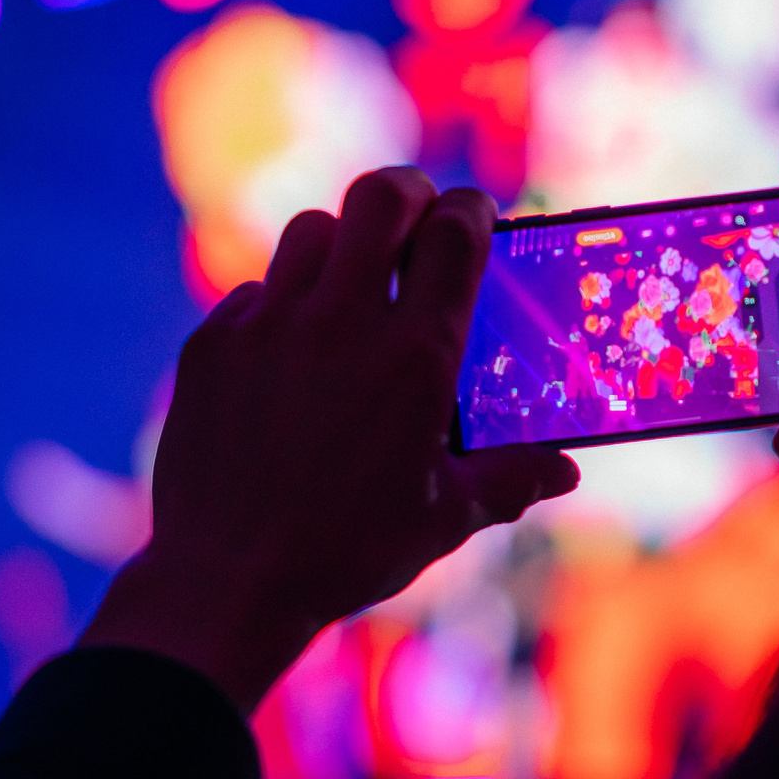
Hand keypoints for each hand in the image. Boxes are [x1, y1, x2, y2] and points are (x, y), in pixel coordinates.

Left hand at [82, 168, 578, 708]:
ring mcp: (268, 327)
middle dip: (408, 193)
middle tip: (417, 219)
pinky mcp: (212, 346)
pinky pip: (255, 293)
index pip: (455, 233)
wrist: (225, 585)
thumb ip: (512, 479)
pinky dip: (281, 306)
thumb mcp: (445, 518)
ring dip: (341, 245)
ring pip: (310, 231)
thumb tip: (566, 469)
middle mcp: (341, 322)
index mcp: (414, 356)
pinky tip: (290, 353)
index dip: (472, 210)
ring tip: (351, 287)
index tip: (475, 218)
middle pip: (379, 196)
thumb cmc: (346, 553)